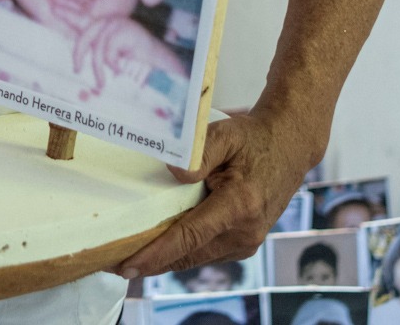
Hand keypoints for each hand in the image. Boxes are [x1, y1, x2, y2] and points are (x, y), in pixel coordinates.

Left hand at [71, 18, 187, 96]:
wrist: (156, 64)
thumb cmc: (131, 61)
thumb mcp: (107, 54)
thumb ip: (93, 48)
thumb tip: (74, 56)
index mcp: (102, 24)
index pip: (81, 17)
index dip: (67, 12)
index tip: (53, 7)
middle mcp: (108, 20)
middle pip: (84, 36)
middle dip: (79, 55)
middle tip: (77, 70)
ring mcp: (117, 23)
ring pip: (97, 47)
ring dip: (98, 68)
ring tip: (102, 82)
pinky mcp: (125, 30)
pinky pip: (108, 52)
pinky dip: (112, 65)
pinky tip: (119, 69)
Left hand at [112, 108, 323, 277]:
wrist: (289, 147)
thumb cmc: (255, 138)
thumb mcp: (226, 134)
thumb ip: (198, 153)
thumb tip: (173, 172)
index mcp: (240, 205)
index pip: (189, 237)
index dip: (156, 254)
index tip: (127, 265)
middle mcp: (245, 231)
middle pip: (187, 255)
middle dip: (150, 261)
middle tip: (110, 261)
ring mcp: (246, 242)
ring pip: (195, 258)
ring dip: (164, 259)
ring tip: (128, 256)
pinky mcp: (243, 244)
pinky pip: (205, 253)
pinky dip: (181, 252)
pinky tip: (157, 246)